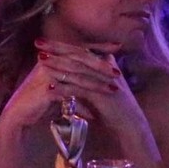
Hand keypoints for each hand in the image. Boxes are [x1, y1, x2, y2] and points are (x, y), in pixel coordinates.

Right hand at [0, 39, 128, 136]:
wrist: (19, 116)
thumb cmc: (41, 102)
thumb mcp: (62, 89)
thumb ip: (77, 82)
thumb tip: (97, 77)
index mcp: (54, 55)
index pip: (79, 49)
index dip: (98, 46)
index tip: (117, 47)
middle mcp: (50, 59)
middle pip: (80, 59)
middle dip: (101, 66)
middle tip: (118, 73)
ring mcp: (47, 72)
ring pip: (78, 75)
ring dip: (98, 82)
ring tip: (115, 88)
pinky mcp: (46, 87)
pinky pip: (72, 90)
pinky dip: (86, 97)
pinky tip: (98, 102)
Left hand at [32, 39, 151, 133]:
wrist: (130, 125)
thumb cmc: (113, 111)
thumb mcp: (96, 94)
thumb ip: (81, 87)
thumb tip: (62, 84)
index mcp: (104, 65)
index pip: (80, 51)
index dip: (62, 46)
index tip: (43, 42)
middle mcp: (106, 69)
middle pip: (78, 55)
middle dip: (57, 48)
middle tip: (38, 43)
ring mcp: (105, 80)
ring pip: (78, 69)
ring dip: (58, 64)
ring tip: (41, 60)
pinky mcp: (103, 94)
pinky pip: (81, 89)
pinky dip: (65, 88)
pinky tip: (50, 88)